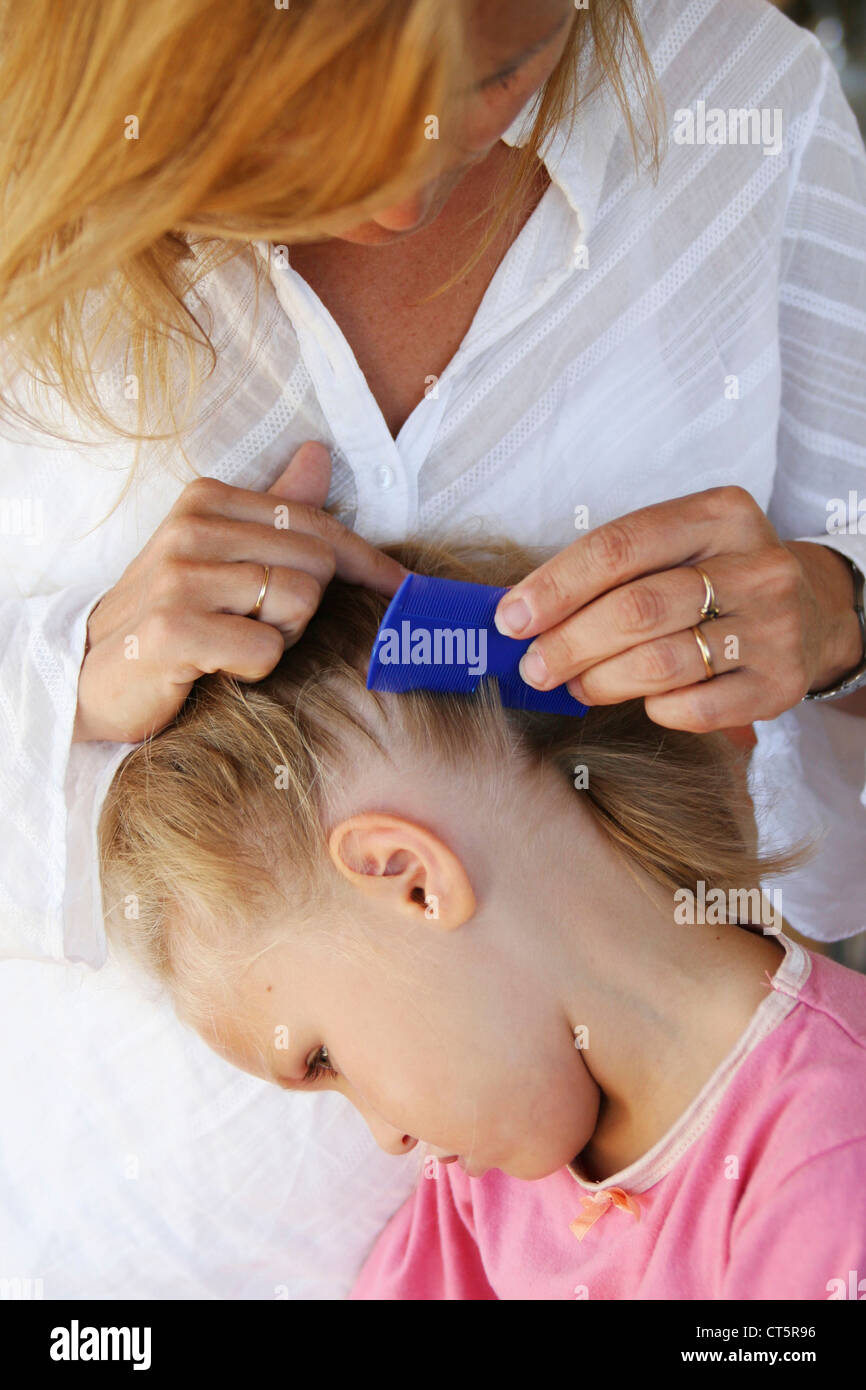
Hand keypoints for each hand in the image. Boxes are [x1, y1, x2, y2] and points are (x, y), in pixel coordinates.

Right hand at [73, 442, 408, 742]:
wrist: (91, 677)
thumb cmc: (168, 617)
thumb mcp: (218, 556)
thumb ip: (273, 509)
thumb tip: (319, 455)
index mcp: (207, 501)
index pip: (318, 523)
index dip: (369, 563)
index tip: (405, 590)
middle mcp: (190, 528)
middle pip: (318, 563)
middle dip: (308, 607)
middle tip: (261, 627)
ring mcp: (179, 577)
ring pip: (298, 601)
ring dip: (282, 638)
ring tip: (235, 643)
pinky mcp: (172, 629)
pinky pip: (267, 648)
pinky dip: (256, 668)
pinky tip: (218, 668)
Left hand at [492, 486, 863, 732]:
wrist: (812, 614)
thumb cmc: (717, 579)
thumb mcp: (679, 546)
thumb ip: (613, 569)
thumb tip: (522, 613)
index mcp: (719, 514)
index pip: (618, 546)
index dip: (555, 586)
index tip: (512, 618)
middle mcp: (755, 564)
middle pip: (636, 608)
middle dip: (569, 643)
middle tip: (535, 666)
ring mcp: (773, 625)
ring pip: (661, 662)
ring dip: (600, 680)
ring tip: (575, 685)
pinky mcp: (779, 682)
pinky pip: (695, 707)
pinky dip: (654, 708)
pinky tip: (641, 702)